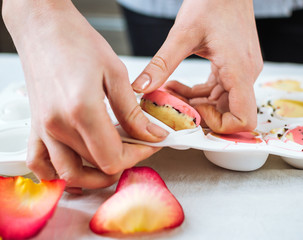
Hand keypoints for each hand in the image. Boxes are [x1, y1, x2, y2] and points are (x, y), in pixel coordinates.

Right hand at [3, 0, 167, 190]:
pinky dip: (60, 173)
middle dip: (125, 160)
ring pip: (70, 174)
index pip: (113, 158)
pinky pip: (41, 165)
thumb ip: (132, 112)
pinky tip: (78, 164)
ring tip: (114, 158)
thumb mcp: (115, 74)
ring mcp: (43, 129)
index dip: (138, 155)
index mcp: (82, 111)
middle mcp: (58, 126)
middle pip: (96, 166)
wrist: (44, 27)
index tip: (150, 143)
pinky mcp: (36, 127)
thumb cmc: (76, 41)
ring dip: (95, 175)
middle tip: (139, 145)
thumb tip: (151, 134)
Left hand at [132, 0, 262, 132]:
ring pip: (221, 103)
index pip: (244, 119)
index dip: (220, 125)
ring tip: (169, 92)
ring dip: (195, 103)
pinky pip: (217, 91)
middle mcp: (245, 75)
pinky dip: (198, 94)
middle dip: (201, 114)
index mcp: (239, 71)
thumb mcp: (182, 34)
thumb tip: (141, 88)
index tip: (196, 113)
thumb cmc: (213, 1)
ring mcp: (241, 72)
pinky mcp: (234, 67)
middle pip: (230, 114)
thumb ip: (162, 64)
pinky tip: (177, 85)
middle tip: (175, 106)